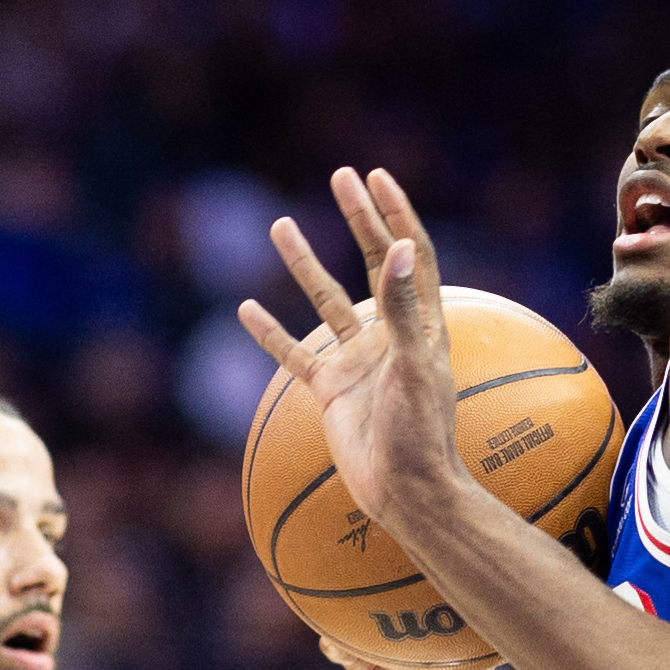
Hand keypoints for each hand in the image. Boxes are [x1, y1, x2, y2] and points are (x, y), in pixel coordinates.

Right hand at [238, 167, 463, 529]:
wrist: (404, 493)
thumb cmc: (419, 432)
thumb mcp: (412, 365)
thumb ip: (403, 308)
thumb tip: (400, 247)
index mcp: (422, 326)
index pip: (412, 256)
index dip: (397, 215)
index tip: (377, 178)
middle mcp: (390, 337)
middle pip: (372, 264)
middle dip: (357, 220)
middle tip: (340, 176)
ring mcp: (358, 362)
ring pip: (326, 301)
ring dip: (304, 264)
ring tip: (280, 224)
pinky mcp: (331, 390)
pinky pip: (294, 354)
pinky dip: (271, 333)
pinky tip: (247, 308)